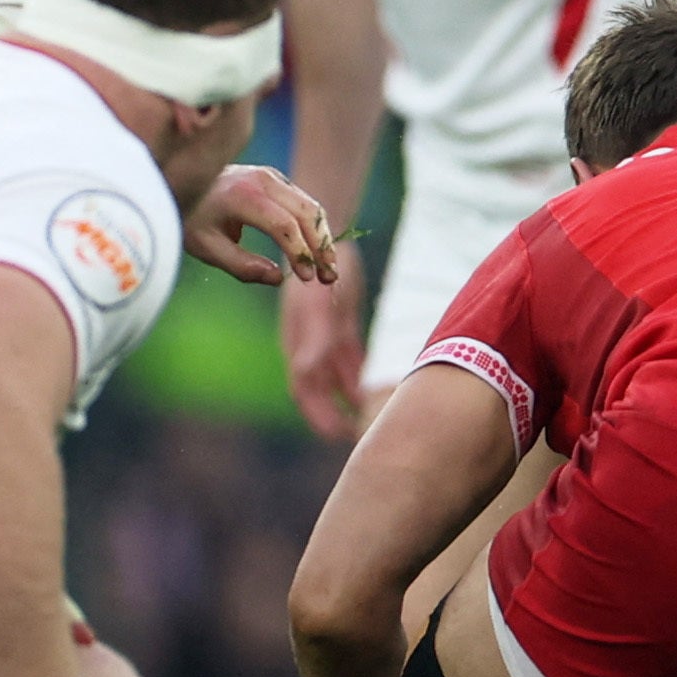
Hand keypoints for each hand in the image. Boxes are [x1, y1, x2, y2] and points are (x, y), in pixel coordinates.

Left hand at [186, 164, 338, 288]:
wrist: (180, 179)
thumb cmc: (191, 216)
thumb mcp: (206, 247)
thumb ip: (241, 265)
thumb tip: (278, 278)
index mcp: (243, 195)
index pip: (284, 225)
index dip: (300, 253)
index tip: (307, 278)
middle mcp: (263, 180)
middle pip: (306, 213)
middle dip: (321, 247)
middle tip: (329, 277)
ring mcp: (273, 176)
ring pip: (311, 207)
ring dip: (323, 238)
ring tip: (328, 268)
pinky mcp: (277, 179)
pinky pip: (305, 204)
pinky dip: (314, 228)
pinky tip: (316, 252)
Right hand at [282, 264, 369, 440]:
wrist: (325, 239)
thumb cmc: (320, 274)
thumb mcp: (317, 308)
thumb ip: (313, 340)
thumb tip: (306, 373)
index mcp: (299, 345)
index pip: (305, 390)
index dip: (318, 414)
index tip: (336, 436)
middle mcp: (309, 345)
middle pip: (321, 389)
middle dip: (335, 414)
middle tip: (359, 436)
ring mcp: (324, 336)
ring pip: (336, 377)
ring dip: (350, 398)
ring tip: (371, 419)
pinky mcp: (340, 327)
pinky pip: (349, 359)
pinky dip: (359, 376)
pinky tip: (376, 388)